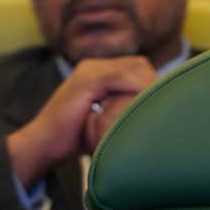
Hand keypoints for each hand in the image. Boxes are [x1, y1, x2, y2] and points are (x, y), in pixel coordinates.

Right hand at [7, 56, 156, 188]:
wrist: (44, 144)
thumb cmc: (75, 137)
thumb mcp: (105, 119)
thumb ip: (123, 109)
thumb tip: (153, 115)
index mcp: (98, 71)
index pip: (138, 67)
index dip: (153, 82)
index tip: (164, 103)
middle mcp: (93, 66)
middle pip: (139, 65)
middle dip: (154, 84)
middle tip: (164, 107)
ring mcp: (88, 71)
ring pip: (133, 70)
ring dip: (148, 89)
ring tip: (156, 109)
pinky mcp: (85, 82)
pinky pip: (120, 78)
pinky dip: (136, 91)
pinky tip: (142, 108)